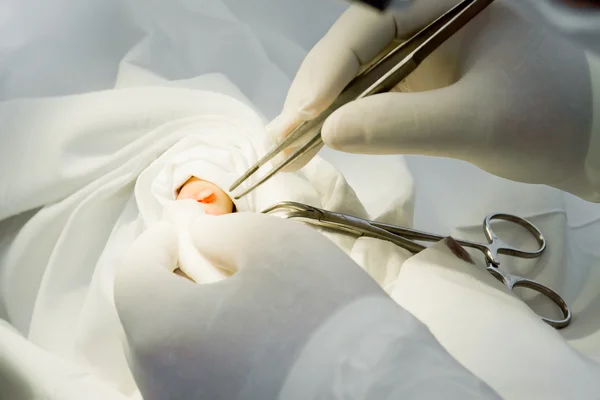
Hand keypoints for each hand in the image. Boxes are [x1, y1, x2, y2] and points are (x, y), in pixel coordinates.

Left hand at [114, 213, 496, 398]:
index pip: (133, 272)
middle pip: (147, 315)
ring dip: (194, 316)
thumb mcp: (275, 243)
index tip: (191, 227)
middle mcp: (157, 382)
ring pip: (171, 352)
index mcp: (162, 329)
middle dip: (175, 278)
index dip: (159, 239)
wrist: (376, 393)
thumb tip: (198, 233)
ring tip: (245, 302)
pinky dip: (210, 352)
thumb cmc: (321, 314)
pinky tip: (255, 342)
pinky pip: (194, 379)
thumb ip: (222, 229)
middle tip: (219, 259)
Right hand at [269, 1, 596, 200]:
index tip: (303, 115)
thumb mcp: (476, 122)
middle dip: (314, 94)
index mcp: (445, 4)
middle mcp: (424, 21)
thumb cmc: (546, 119)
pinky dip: (342, 124)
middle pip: (352, 49)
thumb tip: (328, 132)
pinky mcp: (414, 84)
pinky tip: (315, 145)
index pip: (371, 24)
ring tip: (287, 150)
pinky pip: (368, 98)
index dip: (330, 67)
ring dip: (318, 114)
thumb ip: (402, 124)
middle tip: (281, 138)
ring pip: (353, 76)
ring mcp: (417, 53)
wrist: (581, 140)